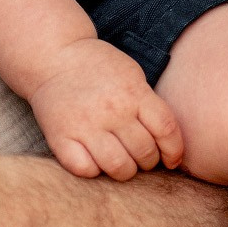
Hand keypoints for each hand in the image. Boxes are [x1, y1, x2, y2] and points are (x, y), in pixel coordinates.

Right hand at [31, 38, 185, 180]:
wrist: (53, 55)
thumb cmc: (98, 67)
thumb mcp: (132, 74)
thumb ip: (148, 104)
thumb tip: (166, 142)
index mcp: (134, 92)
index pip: (166, 130)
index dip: (174, 151)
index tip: (170, 159)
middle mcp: (112, 110)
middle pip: (145, 152)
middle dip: (148, 162)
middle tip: (141, 157)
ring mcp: (86, 125)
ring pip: (119, 167)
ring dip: (125, 171)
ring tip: (121, 162)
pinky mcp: (61, 137)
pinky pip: (86, 170)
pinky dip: (94, 170)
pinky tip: (95, 160)